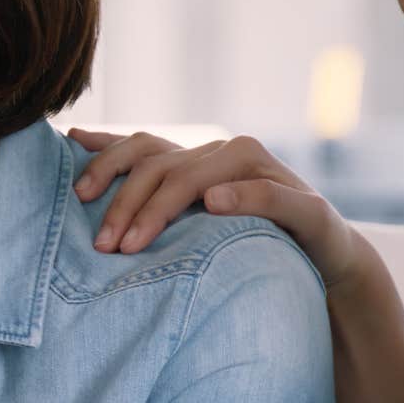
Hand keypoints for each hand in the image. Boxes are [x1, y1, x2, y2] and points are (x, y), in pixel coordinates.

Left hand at [68, 128, 366, 288]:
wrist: (327, 257)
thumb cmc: (247, 236)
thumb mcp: (196, 216)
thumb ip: (152, 192)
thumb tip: (78, 150)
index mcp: (200, 158)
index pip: (143, 146)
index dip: (105, 161)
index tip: (77, 192)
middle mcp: (229, 154)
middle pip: (162, 165)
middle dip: (125, 204)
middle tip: (103, 245)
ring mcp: (266, 173)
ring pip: (201, 177)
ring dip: (162, 208)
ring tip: (134, 242)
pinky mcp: (302, 203)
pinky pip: (267, 192)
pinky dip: (240, 195)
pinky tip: (213, 205)